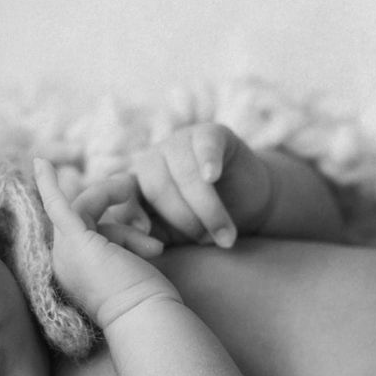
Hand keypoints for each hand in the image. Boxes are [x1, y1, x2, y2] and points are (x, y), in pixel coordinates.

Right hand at [32, 158, 174, 328]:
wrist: (147, 321)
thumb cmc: (149, 305)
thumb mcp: (136, 272)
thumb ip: (129, 254)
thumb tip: (149, 246)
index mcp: (76, 275)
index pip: (92, 237)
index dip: (116, 230)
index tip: (138, 230)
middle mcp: (64, 265)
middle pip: (89, 220)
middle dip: (122, 223)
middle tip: (151, 234)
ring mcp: (65, 253)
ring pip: (87, 211)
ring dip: (121, 215)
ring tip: (153, 244)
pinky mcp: (74, 241)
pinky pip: (57, 206)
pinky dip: (48, 184)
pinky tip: (41, 162)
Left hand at [130, 124, 275, 248]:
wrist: (249, 205)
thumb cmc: (205, 224)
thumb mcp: (173, 235)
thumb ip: (150, 236)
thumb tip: (137, 237)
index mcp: (137, 184)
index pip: (125, 196)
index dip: (131, 212)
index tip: (143, 232)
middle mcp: (154, 160)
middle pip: (158, 187)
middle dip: (184, 219)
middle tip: (206, 242)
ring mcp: (181, 143)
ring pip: (185, 173)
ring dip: (207, 208)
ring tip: (225, 236)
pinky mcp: (211, 133)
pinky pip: (205, 146)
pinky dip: (208, 161)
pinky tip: (212, 177)